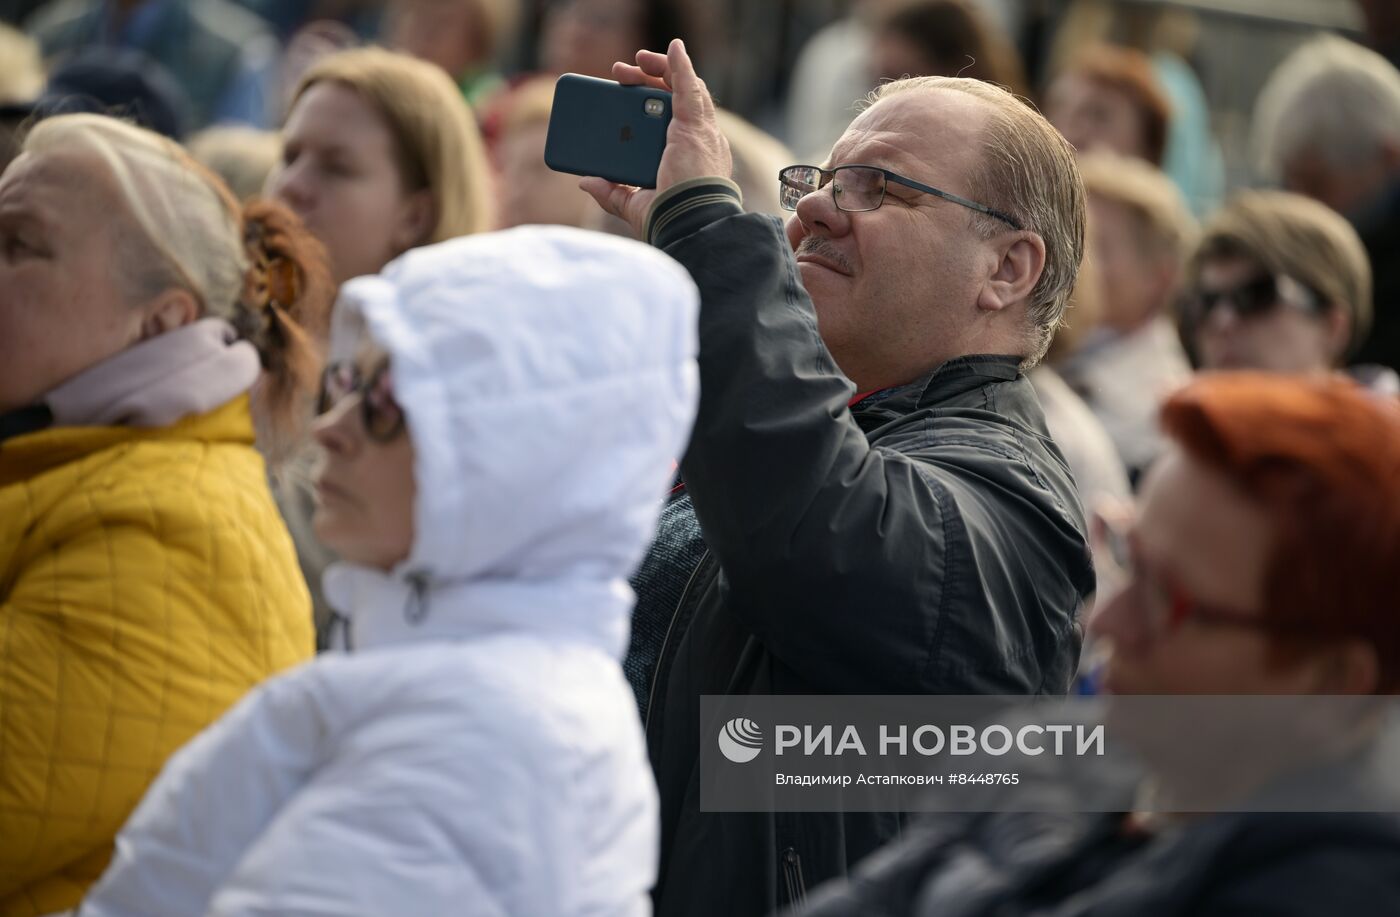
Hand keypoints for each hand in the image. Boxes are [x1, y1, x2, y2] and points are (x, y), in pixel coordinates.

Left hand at [580, 38, 732, 237]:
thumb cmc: (670, 220)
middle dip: (647, 83)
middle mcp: (698, 142)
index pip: (673, 123)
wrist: (687, 221)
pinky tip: (674, 47)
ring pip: (682, 89)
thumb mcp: (634, 206)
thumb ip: (611, 193)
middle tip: (620, 75)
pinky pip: (689, 85)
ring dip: (661, 69)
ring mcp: (699, 131)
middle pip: (674, 101)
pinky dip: (681, 64)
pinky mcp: (694, 124)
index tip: (625, 102)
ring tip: (638, 60)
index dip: (651, 108)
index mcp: (688, 159)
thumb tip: (586, 182)